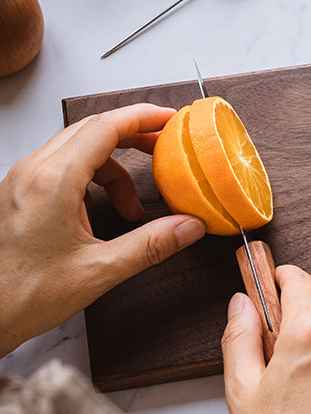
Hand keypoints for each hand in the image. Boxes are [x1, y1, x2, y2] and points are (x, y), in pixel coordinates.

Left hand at [0, 104, 205, 356]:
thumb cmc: (21, 296)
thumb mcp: (98, 271)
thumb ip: (151, 245)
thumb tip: (189, 227)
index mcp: (53, 181)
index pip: (106, 126)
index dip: (143, 117)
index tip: (170, 119)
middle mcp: (33, 171)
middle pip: (92, 129)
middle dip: (132, 135)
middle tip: (163, 146)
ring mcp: (21, 180)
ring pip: (77, 147)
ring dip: (112, 165)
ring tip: (131, 205)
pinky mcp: (17, 193)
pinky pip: (61, 165)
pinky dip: (91, 178)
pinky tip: (101, 211)